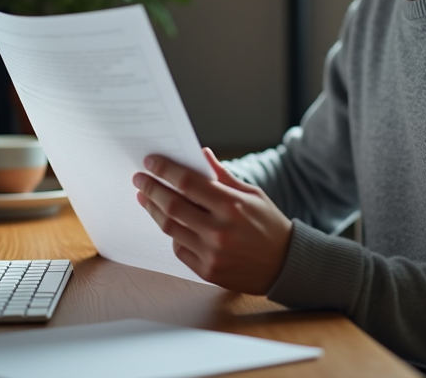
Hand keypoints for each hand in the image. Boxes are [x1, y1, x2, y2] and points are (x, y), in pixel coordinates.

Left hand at [133, 147, 292, 294]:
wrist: (285, 265)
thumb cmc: (269, 225)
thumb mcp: (252, 194)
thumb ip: (223, 176)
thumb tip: (201, 154)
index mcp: (231, 205)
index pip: (188, 183)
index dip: (165, 170)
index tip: (150, 162)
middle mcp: (219, 230)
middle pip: (172, 206)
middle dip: (151, 189)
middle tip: (139, 179)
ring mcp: (211, 253)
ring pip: (170, 228)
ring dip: (154, 210)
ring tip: (146, 198)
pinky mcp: (207, 271)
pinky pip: (179, 249)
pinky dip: (173, 234)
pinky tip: (169, 222)